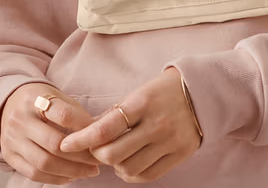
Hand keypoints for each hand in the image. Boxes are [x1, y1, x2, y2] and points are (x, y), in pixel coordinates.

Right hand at [0, 81, 103, 184]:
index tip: (101, 138)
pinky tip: (70, 176)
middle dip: (81, 157)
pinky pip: (33, 174)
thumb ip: (76, 113)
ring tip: (88, 171)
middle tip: (98, 162)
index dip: (85, 128)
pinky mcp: (8, 155)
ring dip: (71, 171)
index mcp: (34, 99)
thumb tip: (98, 133)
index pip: (63, 115)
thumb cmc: (41, 100)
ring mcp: (12, 139)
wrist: (10, 102)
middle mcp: (20, 119)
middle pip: (54, 144)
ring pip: (43, 163)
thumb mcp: (57, 96)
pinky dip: (55, 179)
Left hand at [58, 67, 201, 183]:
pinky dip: (132, 174)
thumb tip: (88, 133)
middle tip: (96, 150)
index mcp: (142, 103)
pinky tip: (129, 165)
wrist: (201, 92)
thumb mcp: (138, 93)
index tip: (66, 144)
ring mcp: (169, 141)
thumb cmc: (162, 91)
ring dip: (115, 167)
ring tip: (116, 156)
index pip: (105, 128)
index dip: (81, 139)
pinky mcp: (179, 154)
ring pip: (129, 168)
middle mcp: (156, 124)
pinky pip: (148, 176)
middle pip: (114, 154)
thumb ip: (115, 114)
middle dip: (98, 155)